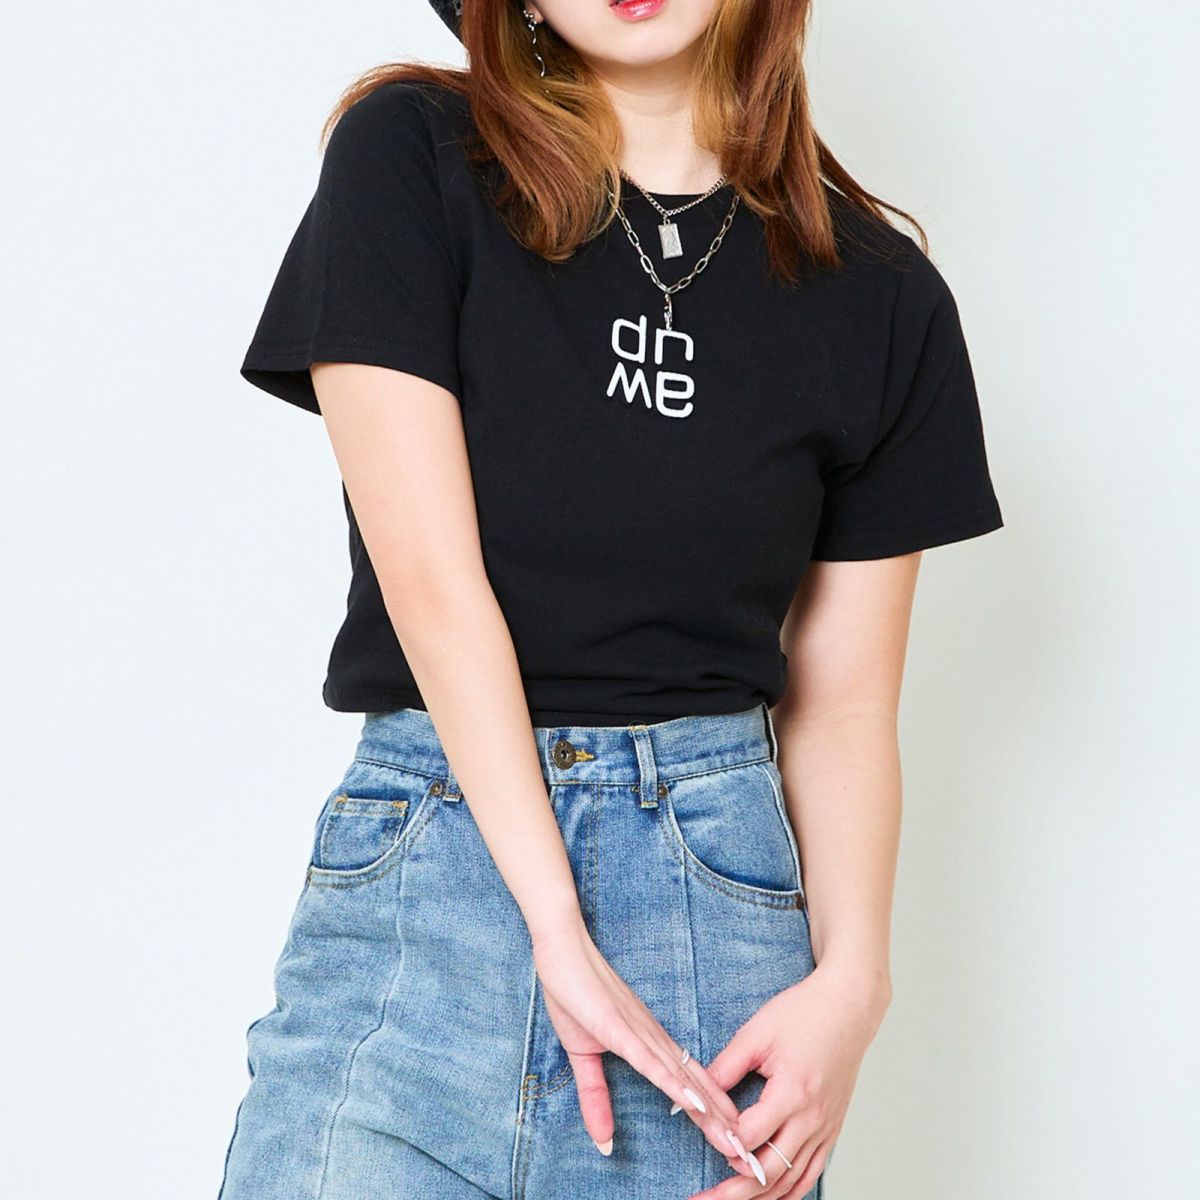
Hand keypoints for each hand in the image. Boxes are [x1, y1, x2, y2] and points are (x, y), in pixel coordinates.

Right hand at [531, 919, 745, 1161]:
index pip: (689, 1087)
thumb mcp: (582, 1056)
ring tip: (733, 1142)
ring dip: (709, 1113)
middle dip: (722, 1124)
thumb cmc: (573, 995)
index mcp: (650, 1045)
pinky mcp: (621, 1030)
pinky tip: (693, 1104)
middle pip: (696, 1089)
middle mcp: (654, 1040)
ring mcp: (640, 1033)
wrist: (562, 950)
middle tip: (748, 1156)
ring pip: (682, 1080)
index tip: (735, 1145)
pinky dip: (673, 1085)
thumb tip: (603, 1143)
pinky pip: (651, 1062)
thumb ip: (595, 1097)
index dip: (713, 1117)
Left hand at [688, 964, 890, 1197]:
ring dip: (759, 1197)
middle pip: (770, 1172)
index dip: (721, 1141)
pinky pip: (810, 1172)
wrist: (849, 1006)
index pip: (748, 1137)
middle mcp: (813, 1119)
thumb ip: (724, 1068)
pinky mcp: (832, 1129)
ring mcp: (826, 1128)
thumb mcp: (756, 1034)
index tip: (700, 1136)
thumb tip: (692, 1094)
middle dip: (734, 1191)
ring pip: (792, 1181)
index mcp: (792, 1093)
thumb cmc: (802, 1013)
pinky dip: (789, 1190)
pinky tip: (768, 1196)